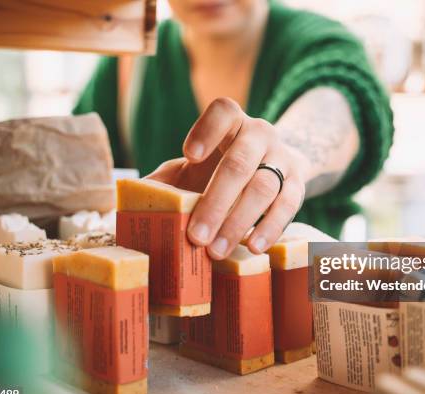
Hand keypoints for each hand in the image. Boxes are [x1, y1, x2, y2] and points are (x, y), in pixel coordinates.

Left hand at [146, 97, 309, 259]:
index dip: (207, 130)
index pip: (223, 112)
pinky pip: (288, 206)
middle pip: (239, 163)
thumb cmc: (223, 168)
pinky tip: (253, 247)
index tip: (189, 155)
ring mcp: (282, 158)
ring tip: (216, 250)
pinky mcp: (298, 183)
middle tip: (195, 237)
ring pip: (264, 187)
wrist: (276, 165)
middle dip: (215, 202)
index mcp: (232, 122)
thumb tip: (126, 201)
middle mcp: (260, 134)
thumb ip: (166, 179)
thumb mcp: (195, 167)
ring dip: (238, 222)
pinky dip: (270, 228)